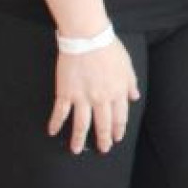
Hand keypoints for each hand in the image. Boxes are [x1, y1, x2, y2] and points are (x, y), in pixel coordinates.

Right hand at [50, 39, 139, 153]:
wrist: (87, 38)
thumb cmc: (109, 48)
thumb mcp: (127, 66)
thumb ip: (130, 83)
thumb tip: (134, 97)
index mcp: (117, 92)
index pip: (119, 117)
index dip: (118, 130)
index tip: (116, 138)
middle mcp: (101, 99)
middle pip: (102, 125)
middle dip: (103, 140)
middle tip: (102, 149)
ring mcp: (82, 97)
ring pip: (81, 124)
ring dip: (78, 139)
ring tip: (76, 150)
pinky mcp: (66, 92)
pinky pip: (60, 112)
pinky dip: (55, 123)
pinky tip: (52, 131)